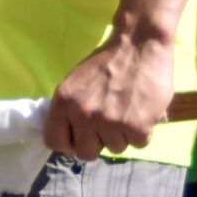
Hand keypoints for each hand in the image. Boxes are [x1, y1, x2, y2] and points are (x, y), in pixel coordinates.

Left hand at [43, 32, 179, 160]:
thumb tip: (71, 138)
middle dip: (98, 141)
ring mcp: (110, 122)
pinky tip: (142, 110)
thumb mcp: (76, 82)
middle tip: (108, 124)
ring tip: (128, 109)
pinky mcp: (137, 127)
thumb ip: (70, 109)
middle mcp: (83, 114)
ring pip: (115, 148)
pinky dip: (142, 130)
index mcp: (64, 101)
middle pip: (86, 153)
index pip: (54, 141)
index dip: (68, 142)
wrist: (140, 43)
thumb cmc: (108, 61)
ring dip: (122, 134)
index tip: (80, 137)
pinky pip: (138, 144)